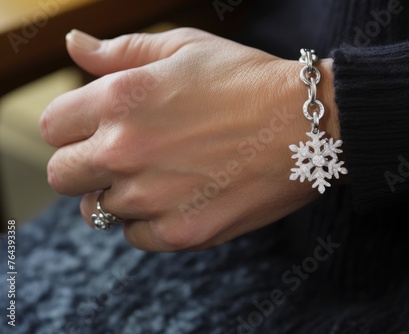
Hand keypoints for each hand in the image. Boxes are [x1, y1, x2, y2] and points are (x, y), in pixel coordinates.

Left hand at [40, 28, 339, 250]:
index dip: (74, 128)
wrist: (307, 126)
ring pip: (101, 210)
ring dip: (124, 194)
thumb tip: (74, 44)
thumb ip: (120, 51)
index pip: (53, 128)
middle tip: (125, 157)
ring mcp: (152, 197)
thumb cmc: (248, 81)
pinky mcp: (182, 232)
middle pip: (63, 176)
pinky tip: (182, 198)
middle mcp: (125, 151)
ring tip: (167, 174)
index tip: (99, 130)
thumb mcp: (185, 49)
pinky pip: (137, 237)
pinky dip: (151, 222)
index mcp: (118, 100)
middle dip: (86, 165)